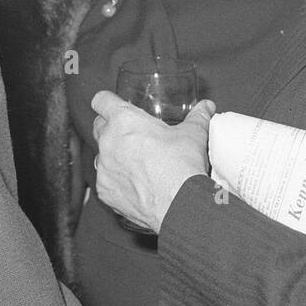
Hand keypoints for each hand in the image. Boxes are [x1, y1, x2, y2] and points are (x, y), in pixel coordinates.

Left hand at [91, 92, 213, 234]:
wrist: (178, 205)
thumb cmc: (182, 165)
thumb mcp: (193, 134)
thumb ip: (198, 117)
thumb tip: (207, 106)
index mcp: (124, 121)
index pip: (101, 100)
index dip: (106, 101)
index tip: (113, 105)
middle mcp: (108, 142)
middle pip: (98, 126)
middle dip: (110, 128)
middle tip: (130, 134)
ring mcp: (103, 168)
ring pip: (101, 155)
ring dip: (113, 155)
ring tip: (135, 163)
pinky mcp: (103, 191)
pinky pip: (106, 181)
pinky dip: (117, 181)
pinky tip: (135, 186)